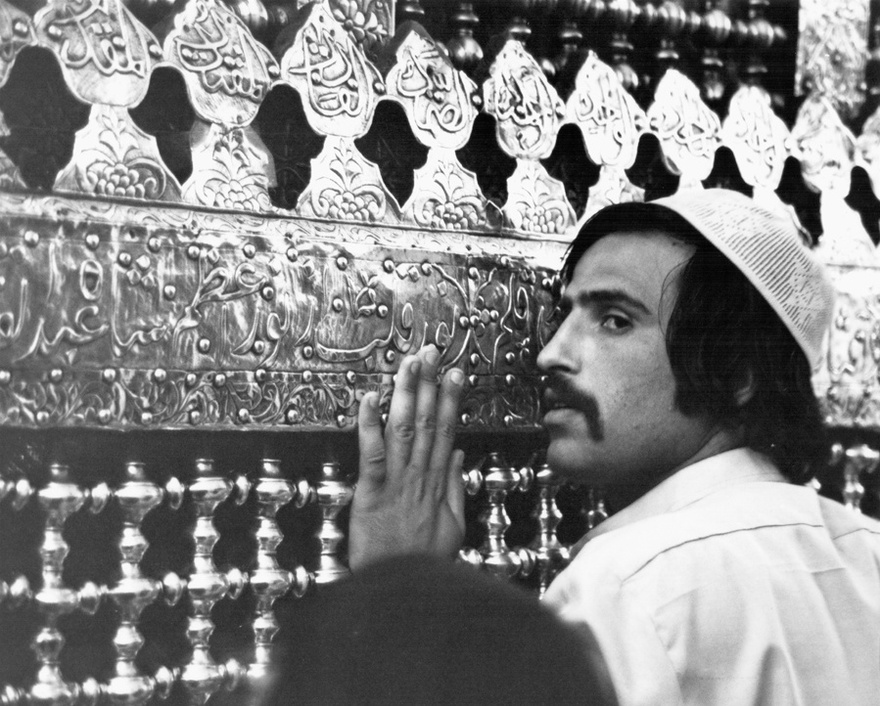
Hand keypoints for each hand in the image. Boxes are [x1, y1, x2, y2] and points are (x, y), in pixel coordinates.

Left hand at [349, 345, 465, 571]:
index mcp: (438, 482)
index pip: (447, 431)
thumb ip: (455, 487)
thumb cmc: (424, 560)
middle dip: (428, 385)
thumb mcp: (454, 525)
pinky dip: (369, 425)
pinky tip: (369, 399)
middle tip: (430, 354)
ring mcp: (396, 482)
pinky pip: (370, 454)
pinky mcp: (371, 492)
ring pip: (402, 430)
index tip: (455, 374)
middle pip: (426, 422)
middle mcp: (420, 475)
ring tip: (407, 365)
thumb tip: (459, 455)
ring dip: (404, 394)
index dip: (451, 400)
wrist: (399, 588)